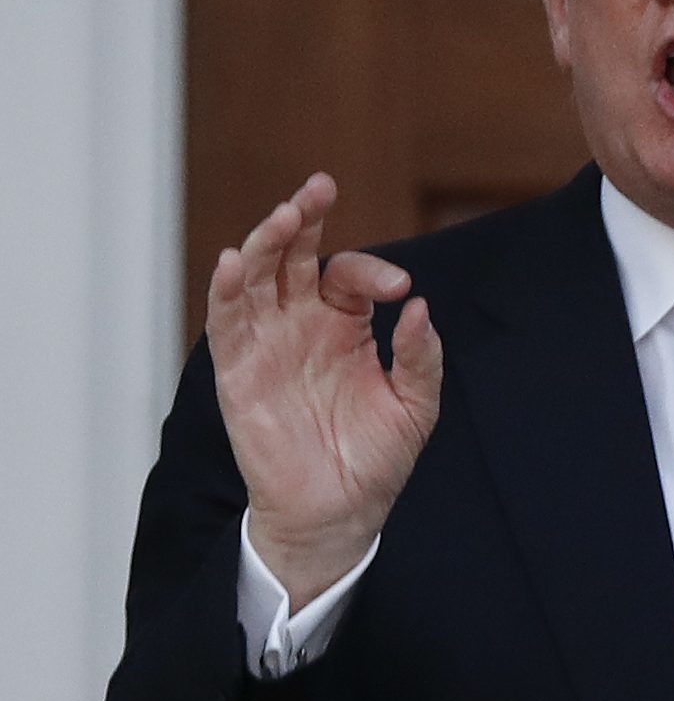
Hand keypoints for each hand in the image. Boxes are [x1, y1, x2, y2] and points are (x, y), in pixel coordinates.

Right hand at [208, 173, 443, 608]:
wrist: (340, 511)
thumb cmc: (375, 458)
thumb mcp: (416, 404)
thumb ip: (421, 355)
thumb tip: (419, 307)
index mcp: (344, 325)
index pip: (348, 274)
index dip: (371, 271)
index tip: (397, 289)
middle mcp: (301, 325)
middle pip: (293, 257)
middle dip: (303, 220)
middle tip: (319, 188)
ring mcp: (267, 344)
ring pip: (257, 278)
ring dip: (266, 242)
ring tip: (285, 215)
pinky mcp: (238, 371)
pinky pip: (226, 322)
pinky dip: (227, 290)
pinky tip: (235, 262)